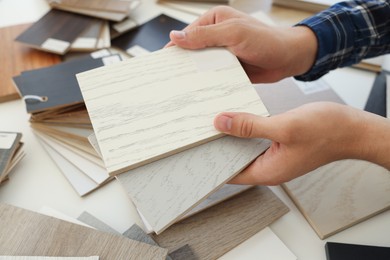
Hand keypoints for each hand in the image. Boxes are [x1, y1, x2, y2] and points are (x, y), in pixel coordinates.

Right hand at [167, 6, 317, 82]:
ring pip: (202, 66)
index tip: (162, 64)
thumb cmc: (267, 40)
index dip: (174, 49)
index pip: (186, 35)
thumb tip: (176, 36)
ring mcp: (223, 53)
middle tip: (169, 81)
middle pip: (192, 51)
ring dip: (196, 76)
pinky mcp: (229, 68)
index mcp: (214, 21)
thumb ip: (204, 36)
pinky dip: (208, 83)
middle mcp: (216, 36)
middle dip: (183, 65)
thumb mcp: (233, 33)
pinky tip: (201, 93)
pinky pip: (213, 76)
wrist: (290, 58)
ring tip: (181, 90)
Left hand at [213, 102, 389, 184]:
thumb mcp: (284, 127)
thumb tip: (222, 123)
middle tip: (199, 131)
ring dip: (231, 137)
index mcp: (267, 171)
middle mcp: (269, 167)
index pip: (229, 174)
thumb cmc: (328, 132)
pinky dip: (245, 130)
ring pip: (244, 149)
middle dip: (217, 147)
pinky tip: (238, 117)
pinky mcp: (280, 145)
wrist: (353, 129)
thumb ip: (251, 126)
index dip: (210, 164)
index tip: (194, 150)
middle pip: (234, 161)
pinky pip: (255, 140)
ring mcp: (275, 156)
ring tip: (214, 122)